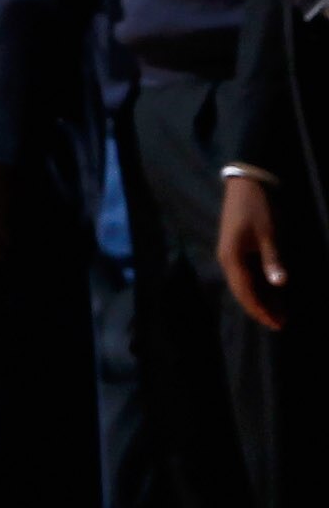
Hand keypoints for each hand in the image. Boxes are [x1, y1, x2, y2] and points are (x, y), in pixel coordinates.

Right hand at [219, 173, 286, 330]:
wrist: (246, 183)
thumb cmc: (259, 207)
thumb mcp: (269, 234)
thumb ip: (273, 260)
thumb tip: (279, 284)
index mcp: (232, 258)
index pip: (247, 292)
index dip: (262, 310)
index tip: (277, 324)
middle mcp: (227, 260)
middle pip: (243, 292)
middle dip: (261, 309)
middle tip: (280, 323)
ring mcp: (229, 254)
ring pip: (244, 284)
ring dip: (260, 299)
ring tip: (278, 312)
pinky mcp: (235, 248)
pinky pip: (245, 274)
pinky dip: (258, 286)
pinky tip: (270, 291)